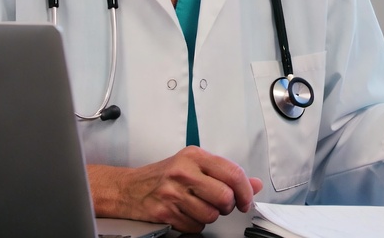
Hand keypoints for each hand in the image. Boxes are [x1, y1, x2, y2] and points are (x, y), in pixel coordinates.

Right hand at [88, 147, 263, 233]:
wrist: (129, 188)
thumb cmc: (164, 175)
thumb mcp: (195, 165)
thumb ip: (226, 173)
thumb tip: (255, 184)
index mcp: (195, 156)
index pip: (232, 173)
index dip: (246, 191)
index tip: (247, 199)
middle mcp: (184, 172)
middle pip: (224, 197)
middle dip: (228, 206)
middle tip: (223, 205)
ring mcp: (173, 192)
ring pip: (211, 215)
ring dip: (211, 216)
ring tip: (200, 207)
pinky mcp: (165, 211)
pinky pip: (195, 226)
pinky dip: (195, 224)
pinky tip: (187, 213)